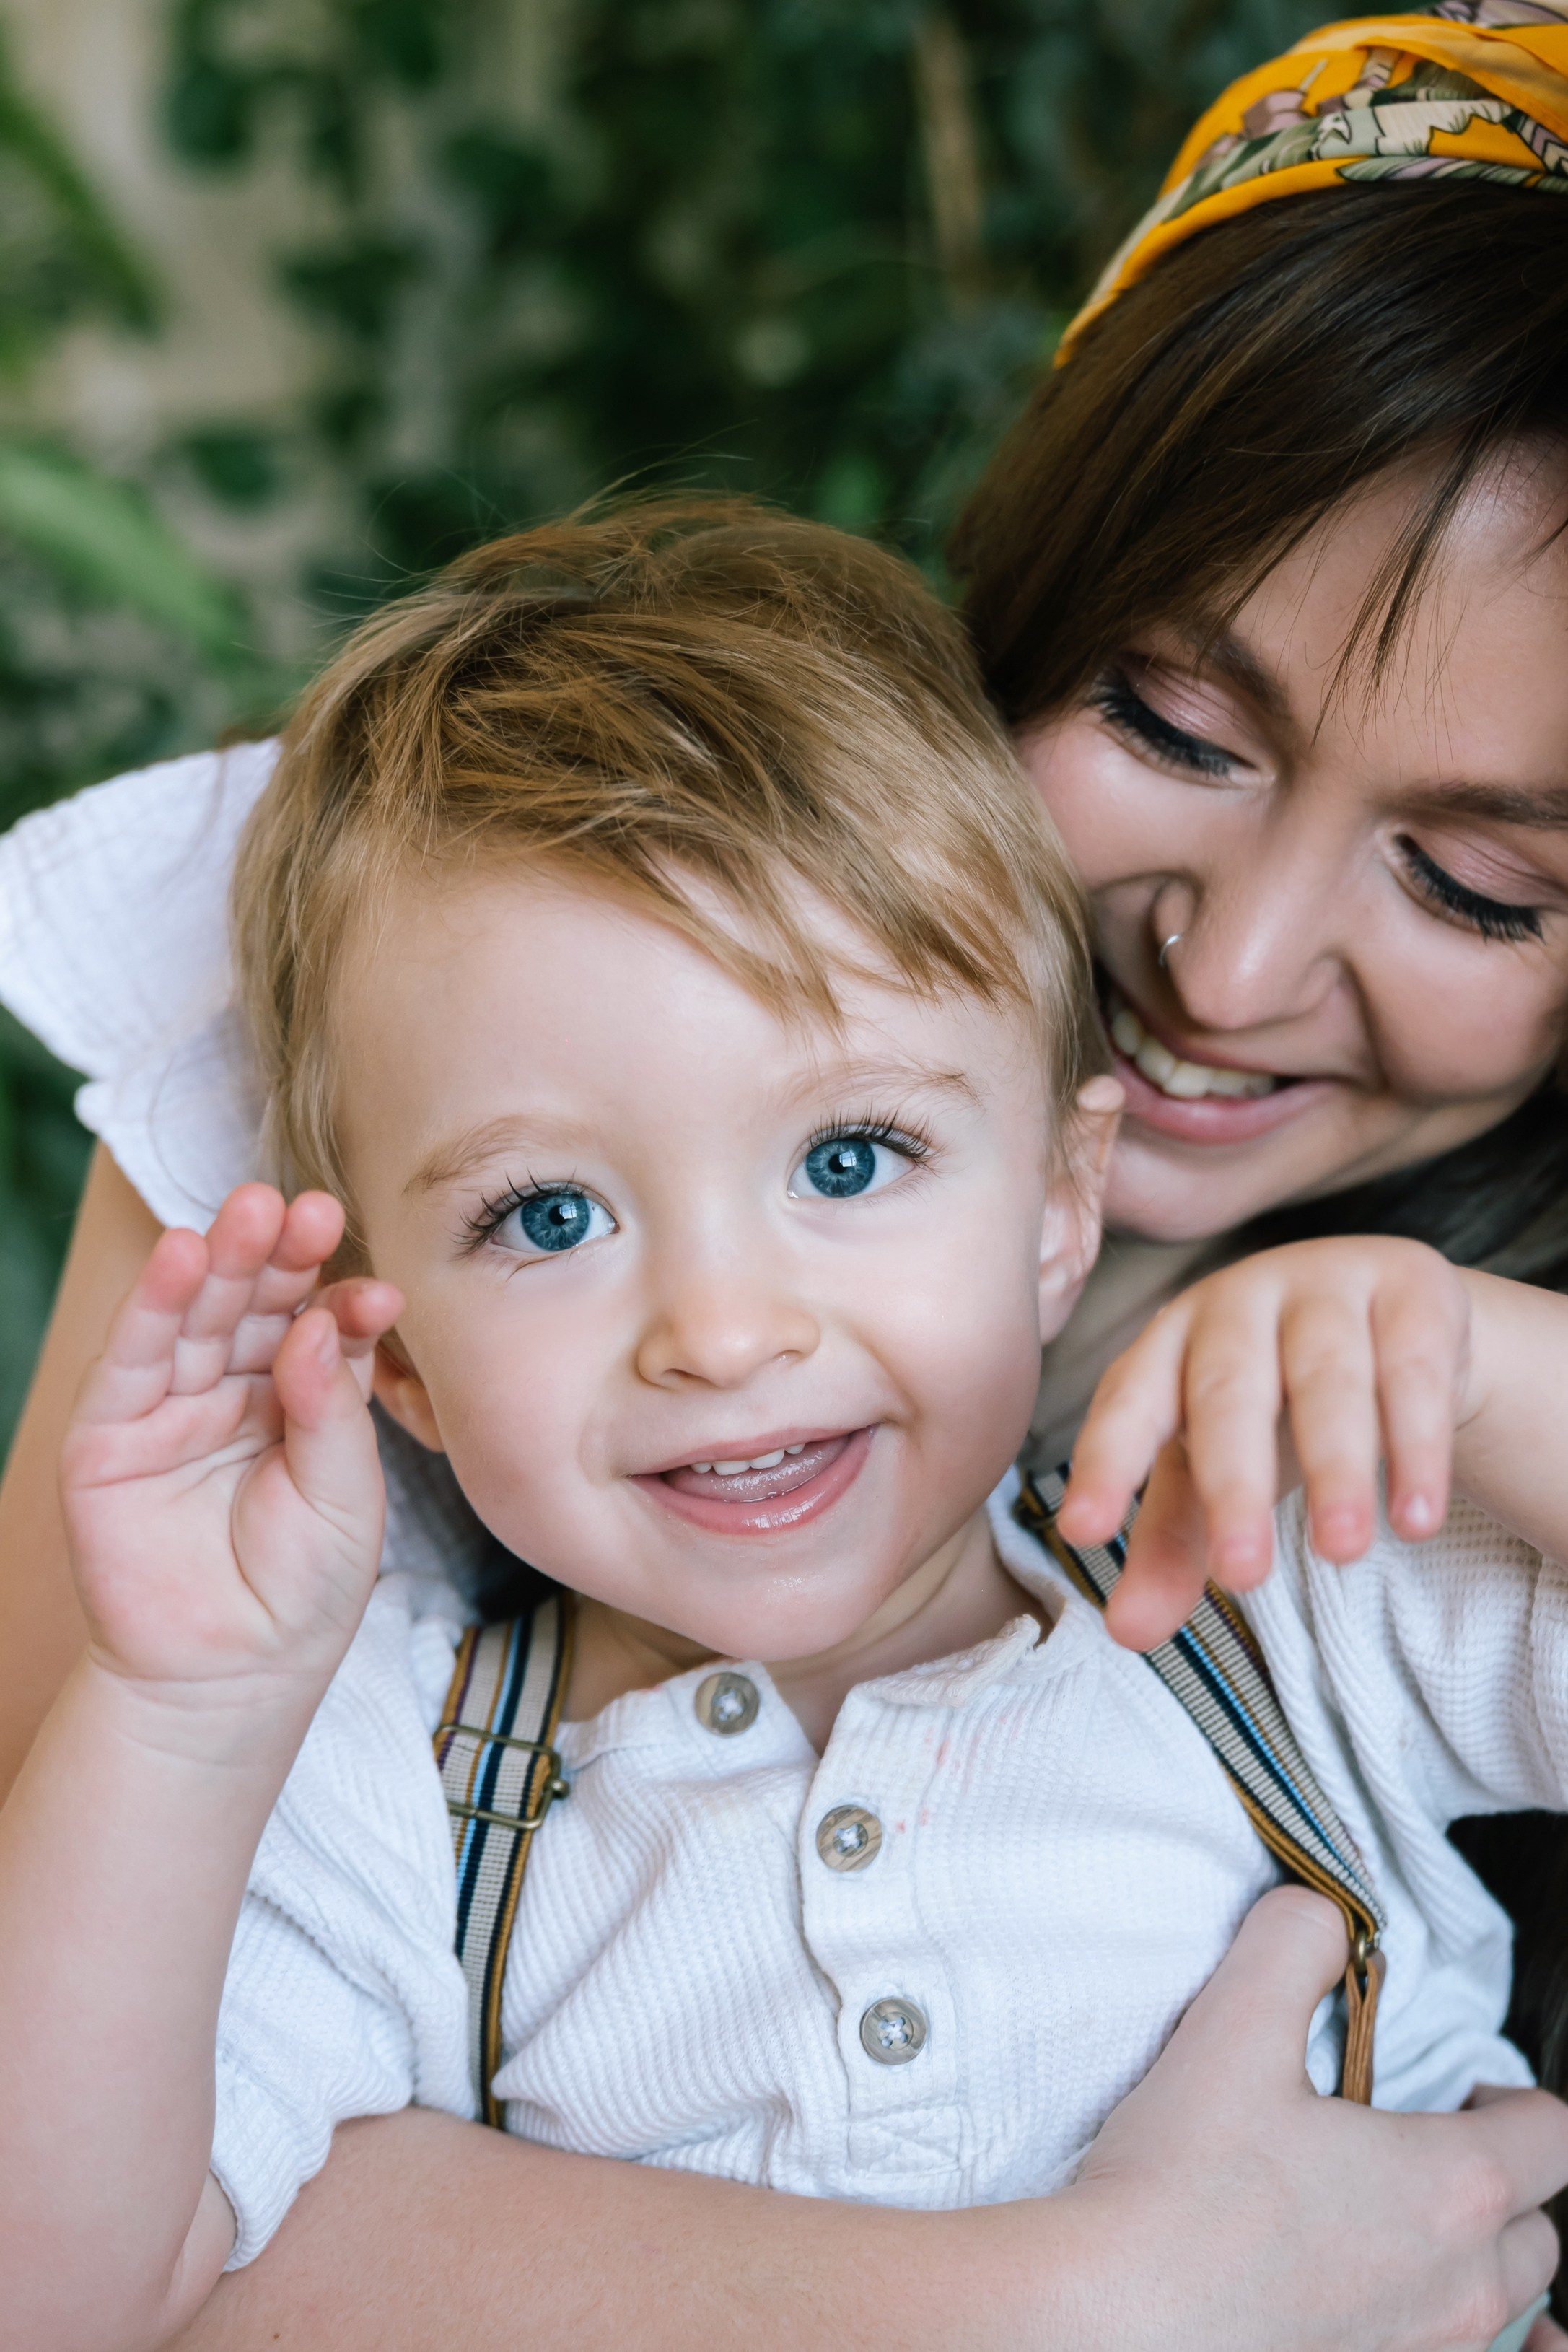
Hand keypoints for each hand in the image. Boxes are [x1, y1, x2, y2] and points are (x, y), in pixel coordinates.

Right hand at [61, 1183, 401, 1713]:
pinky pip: (135, 1355)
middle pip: (260, 1305)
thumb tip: (319, 1323)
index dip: (344, 1305)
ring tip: (252, 1211)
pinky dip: (156, 1303)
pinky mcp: (110, 1432)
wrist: (227, 1678)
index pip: (323, 1331)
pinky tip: (185, 1254)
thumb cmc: (301, 1591)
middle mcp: (238, 1391)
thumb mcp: (346, 1498)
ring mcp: (171, 1406)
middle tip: (309, 1207)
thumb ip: (333, 1410)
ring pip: (200, 1315)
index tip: (379, 1292)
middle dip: (282, 1255)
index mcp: (305, 1401)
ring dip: (223, 1259)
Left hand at [1057, 1235, 1471, 1649]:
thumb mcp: (1215, 1465)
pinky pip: (1415, 1371)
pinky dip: (1416, 1448)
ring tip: (1341, 1552)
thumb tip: (1126, 1634)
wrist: (1394, 1314)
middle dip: (1232, 1485)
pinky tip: (1415, 1520)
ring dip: (1335, 1469)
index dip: (1107, 1463)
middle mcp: (1239, 1303)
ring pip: (1328, 1378)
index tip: (1082, 1533)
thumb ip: (1171, 1545)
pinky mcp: (1412, 1290)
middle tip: (1242, 1577)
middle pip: (1229, 1391)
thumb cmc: (1277, 1399)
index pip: (1128, 1403)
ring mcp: (1327, 1285)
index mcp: (1170, 1342)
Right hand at [1073, 1886, 1567, 2351]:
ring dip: (1477, 2266)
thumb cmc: (1177, 2193)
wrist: (1113, 2324)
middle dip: (1501, 2184)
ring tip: (1413, 2235)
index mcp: (1448, 2188)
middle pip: (1537, 2232)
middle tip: (1427, 2154)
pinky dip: (1471, 2347)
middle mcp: (1461, 2290)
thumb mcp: (1230, 2030)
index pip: (1552, 2134)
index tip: (1464, 2091)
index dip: (1517, 2101)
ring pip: (1504, 2311)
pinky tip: (1429, 2325)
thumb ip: (1291, 1944)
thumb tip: (1322, 1917)